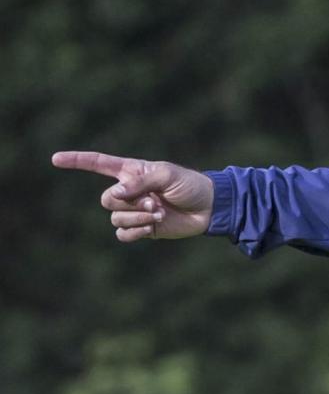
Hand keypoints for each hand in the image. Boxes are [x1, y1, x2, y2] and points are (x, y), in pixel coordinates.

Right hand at [51, 150, 214, 241]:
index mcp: (130, 171)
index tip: (55, 159)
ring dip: (137, 218)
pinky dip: (136, 232)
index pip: (97, 164)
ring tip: (159, 213)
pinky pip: (124, 234)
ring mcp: (134, 210)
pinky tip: (152, 227)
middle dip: (129, 204)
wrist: (208, 208)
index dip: (76, 161)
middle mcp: (128, 191)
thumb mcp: (165, 175)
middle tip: (155, 202)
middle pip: (106, 200)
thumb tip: (115, 196)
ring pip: (116, 218)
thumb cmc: (188, 184)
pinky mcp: (143, 229)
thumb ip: (138, 182)